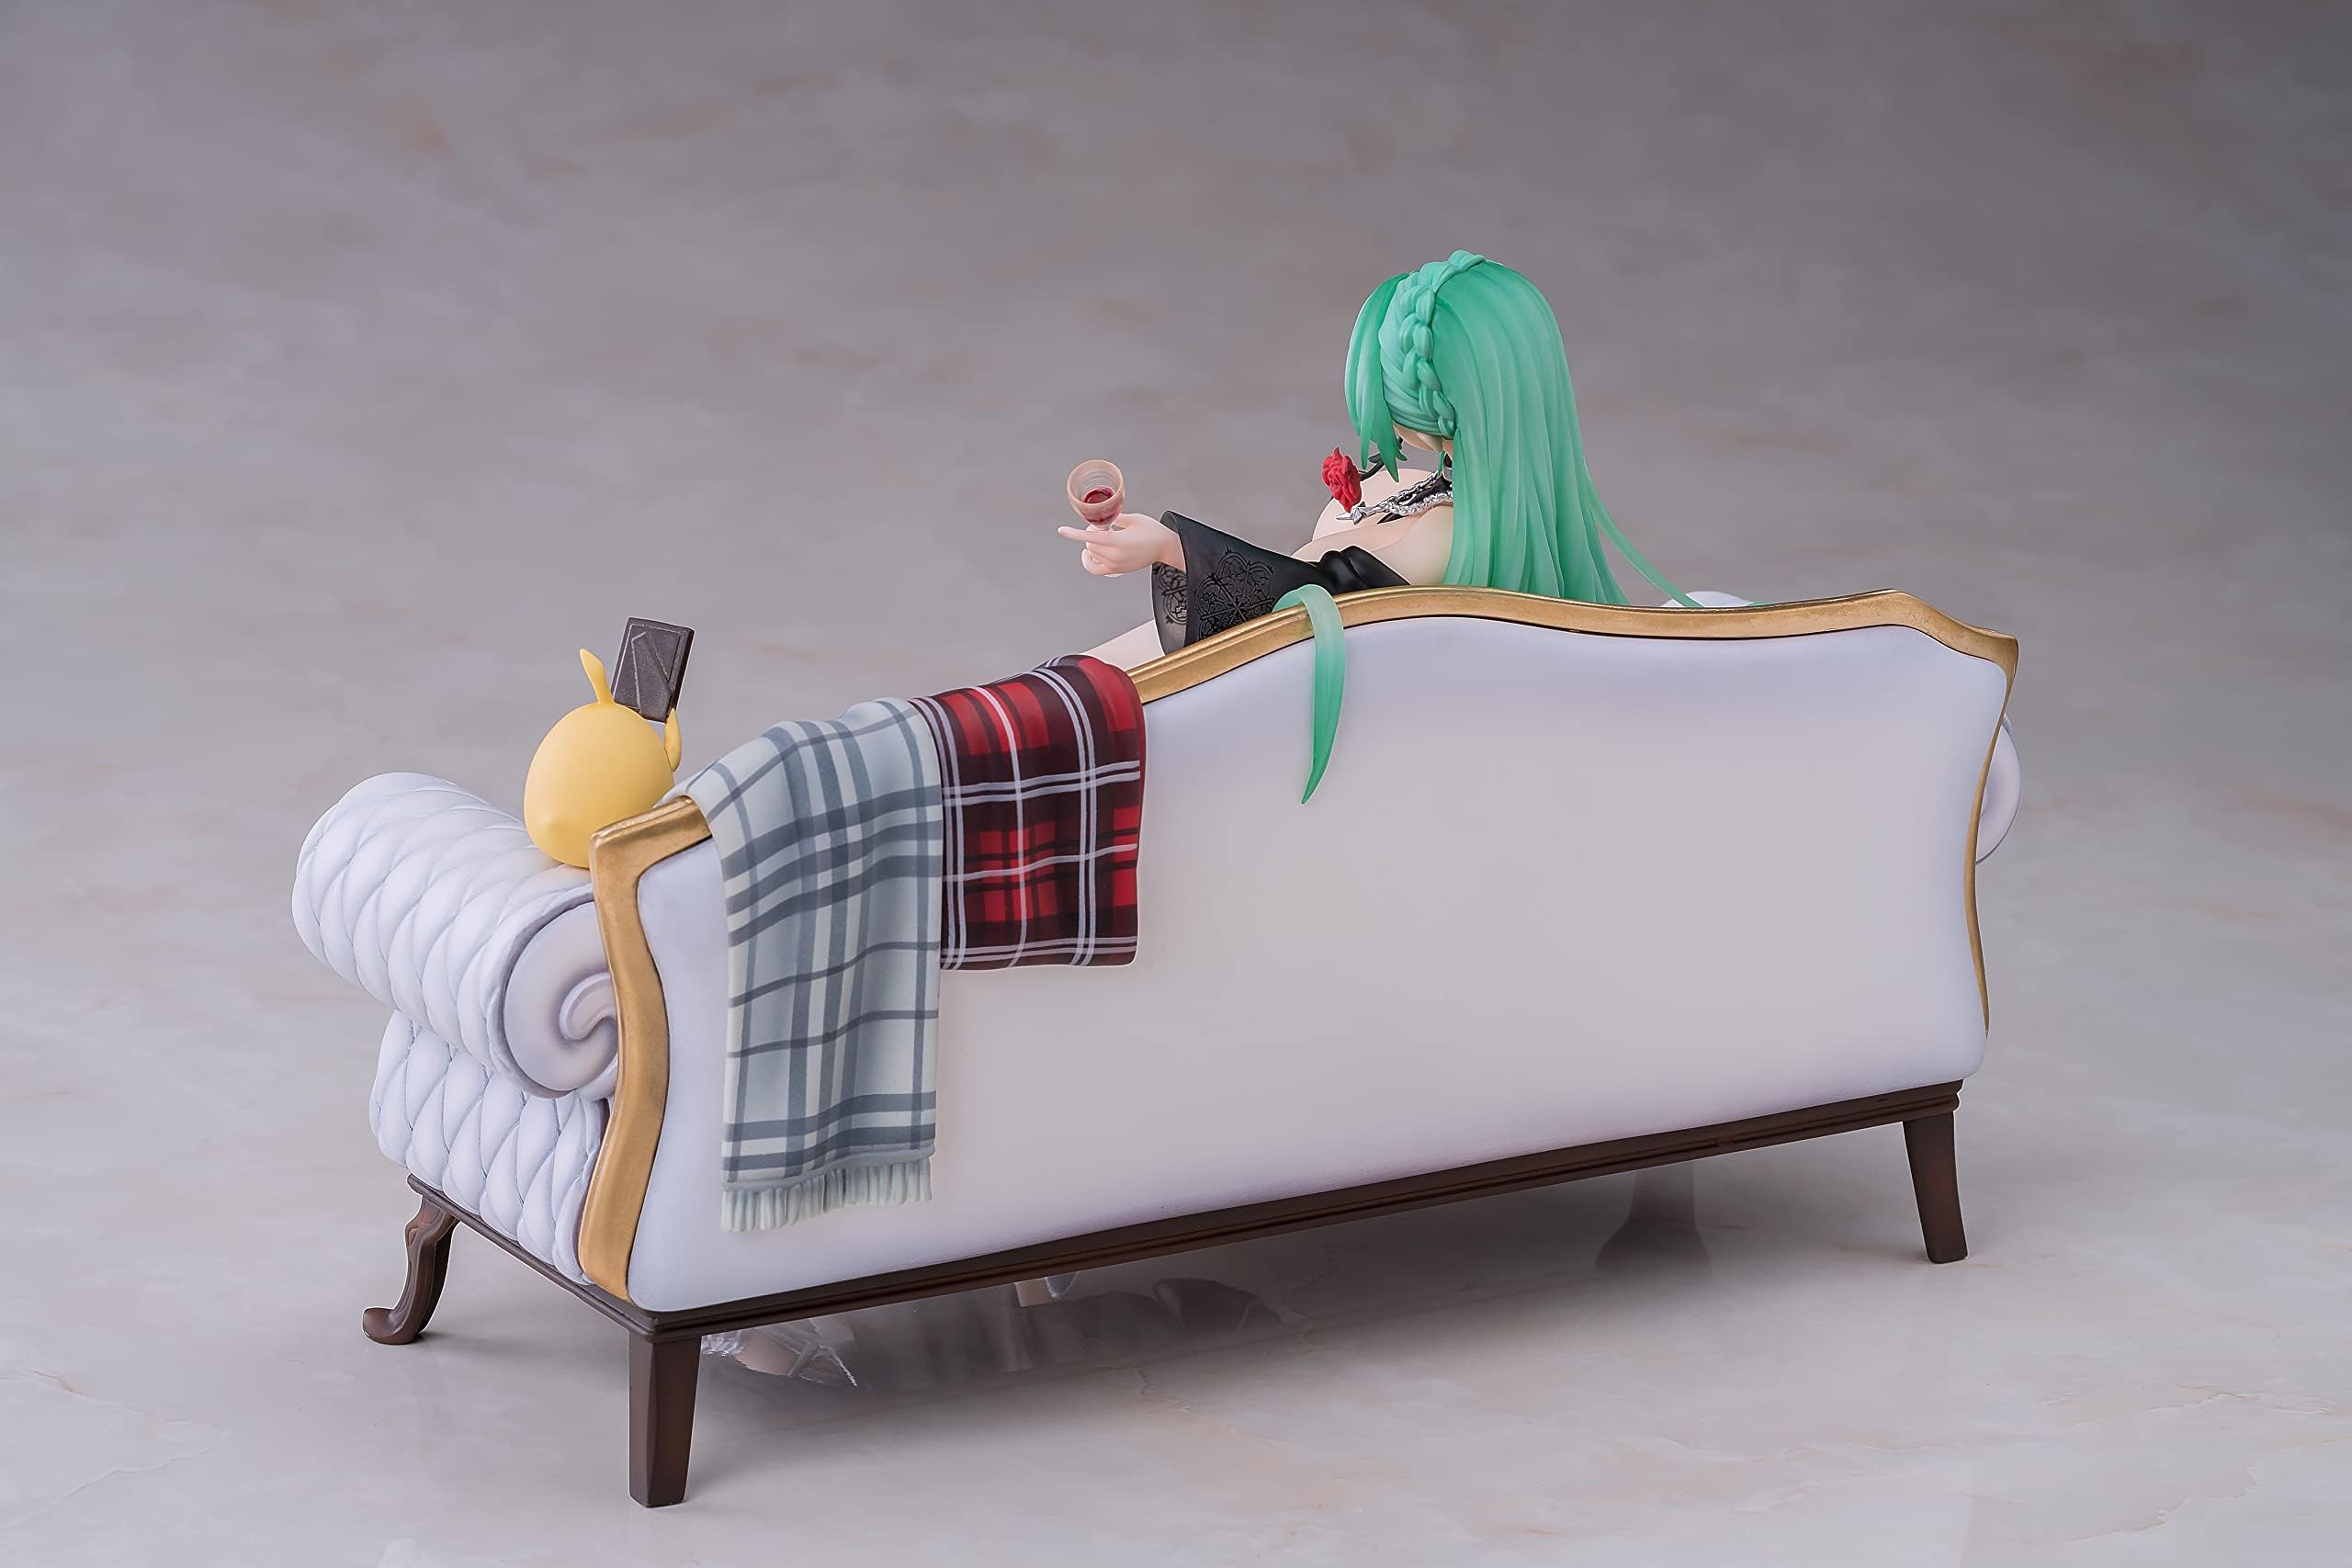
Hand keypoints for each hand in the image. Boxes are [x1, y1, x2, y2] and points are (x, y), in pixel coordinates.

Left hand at [1058, 512, 1177, 576]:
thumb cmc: (1153, 531)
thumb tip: (1102, 515)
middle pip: (1090, 544)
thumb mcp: (1134, 519)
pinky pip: (1095, 569)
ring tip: (1103, 537)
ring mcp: (1115, 565)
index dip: (1074, 533)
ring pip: (1091, 553)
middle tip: (1102, 526)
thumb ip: (1115, 518)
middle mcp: (1115, 555)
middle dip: (1091, 533)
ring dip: (1092, 544)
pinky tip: (1089, 554)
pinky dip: (1089, 562)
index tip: (1062, 530)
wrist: (1166, 547)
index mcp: (1118, 541)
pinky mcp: (1117, 570)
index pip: (1090, 537)